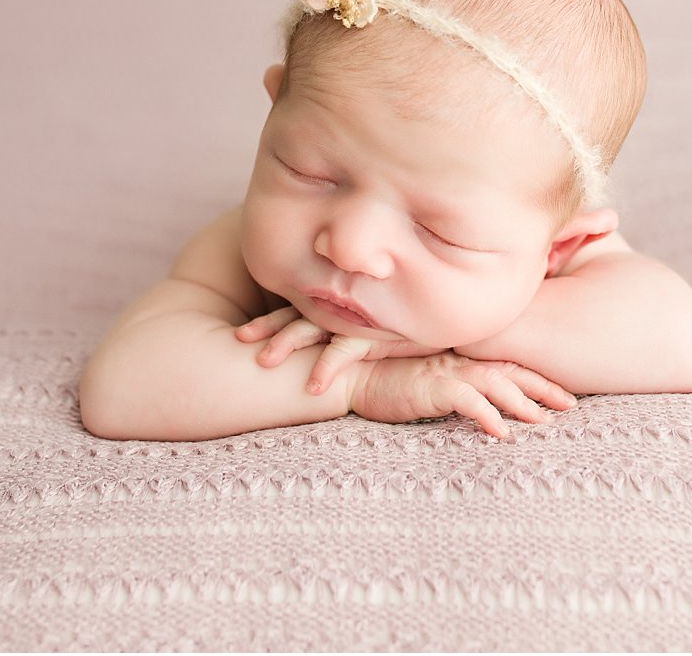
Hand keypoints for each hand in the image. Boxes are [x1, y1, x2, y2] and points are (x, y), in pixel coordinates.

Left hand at [234, 307, 441, 393]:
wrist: (451, 313)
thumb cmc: (412, 320)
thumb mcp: (376, 321)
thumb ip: (351, 324)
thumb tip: (321, 340)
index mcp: (341, 304)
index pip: (297, 308)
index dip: (269, 320)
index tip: (240, 335)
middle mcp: (347, 309)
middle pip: (298, 314)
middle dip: (267, 328)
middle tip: (239, 339)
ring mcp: (360, 319)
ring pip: (314, 328)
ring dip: (287, 343)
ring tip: (263, 362)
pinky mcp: (379, 333)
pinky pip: (346, 349)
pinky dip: (327, 367)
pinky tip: (312, 387)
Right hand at [348, 352, 576, 440]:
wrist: (353, 375)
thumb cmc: (388, 382)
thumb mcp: (430, 386)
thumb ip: (457, 392)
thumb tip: (485, 413)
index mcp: (463, 363)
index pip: (508, 367)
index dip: (538, 380)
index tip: (564, 397)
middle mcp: (460, 364)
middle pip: (512, 372)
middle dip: (544, 388)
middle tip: (571, 406)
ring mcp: (447, 374)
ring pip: (496, 384)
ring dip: (523, 402)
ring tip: (545, 421)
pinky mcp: (431, 387)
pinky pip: (466, 400)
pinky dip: (487, 414)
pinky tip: (502, 432)